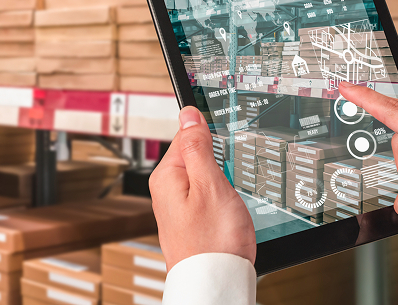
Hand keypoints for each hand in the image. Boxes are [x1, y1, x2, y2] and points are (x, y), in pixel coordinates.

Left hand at [150, 106, 255, 270]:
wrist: (215, 284)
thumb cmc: (213, 242)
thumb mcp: (210, 184)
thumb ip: (198, 147)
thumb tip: (188, 114)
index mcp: (166, 175)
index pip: (187, 134)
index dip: (211, 134)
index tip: (227, 139)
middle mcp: (166, 189)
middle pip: (196, 155)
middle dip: (217, 160)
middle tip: (231, 178)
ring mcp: (178, 206)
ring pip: (203, 177)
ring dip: (221, 180)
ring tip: (230, 198)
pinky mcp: (190, 220)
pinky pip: (206, 196)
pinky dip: (220, 197)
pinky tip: (228, 210)